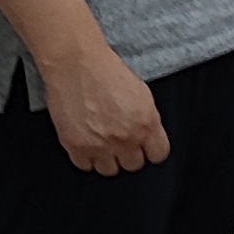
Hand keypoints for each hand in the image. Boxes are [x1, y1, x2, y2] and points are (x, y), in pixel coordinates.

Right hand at [44, 49, 170, 173]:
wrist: (76, 64)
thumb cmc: (108, 72)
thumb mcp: (142, 94)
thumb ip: (148, 121)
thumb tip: (148, 139)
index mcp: (146, 124)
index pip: (158, 155)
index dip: (151, 150)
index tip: (145, 147)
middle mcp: (125, 138)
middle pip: (133, 165)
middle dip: (128, 153)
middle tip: (120, 141)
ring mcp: (99, 145)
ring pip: (109, 170)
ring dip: (107, 158)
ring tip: (102, 142)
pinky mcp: (75, 146)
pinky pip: (85, 166)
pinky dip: (85, 157)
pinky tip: (86, 142)